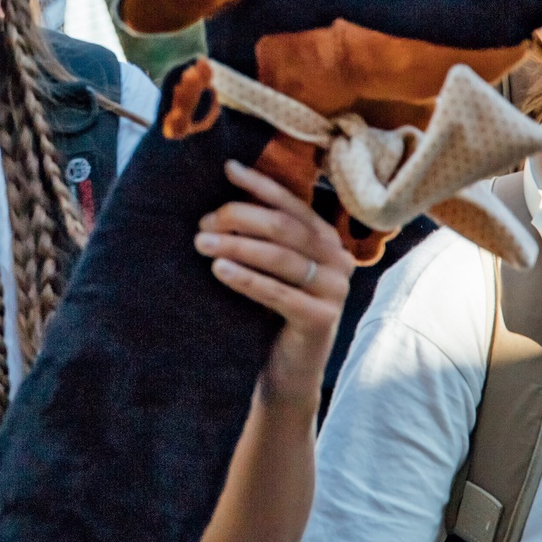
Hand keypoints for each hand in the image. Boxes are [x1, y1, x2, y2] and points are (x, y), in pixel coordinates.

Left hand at [196, 160, 353, 404]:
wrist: (285, 373)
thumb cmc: (270, 315)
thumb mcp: (271, 269)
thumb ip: (263, 237)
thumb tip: (223, 195)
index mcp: (328, 241)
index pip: (292, 204)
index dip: (260, 184)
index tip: (227, 169)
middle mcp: (340, 260)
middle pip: (284, 227)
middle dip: (240, 217)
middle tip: (202, 222)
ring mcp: (335, 291)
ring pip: (280, 256)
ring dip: (237, 245)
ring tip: (201, 242)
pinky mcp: (322, 319)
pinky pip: (278, 292)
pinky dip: (245, 278)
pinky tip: (219, 269)